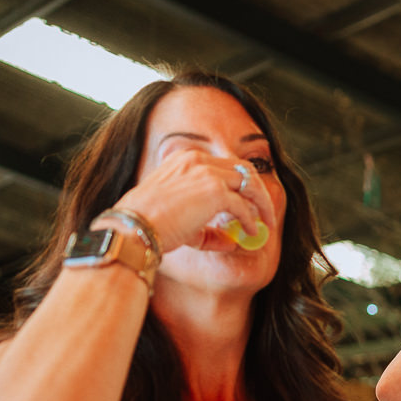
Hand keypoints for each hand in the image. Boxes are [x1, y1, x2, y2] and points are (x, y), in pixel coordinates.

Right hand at [115, 149, 274, 253]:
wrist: (133, 227)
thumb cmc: (148, 224)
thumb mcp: (179, 217)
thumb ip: (206, 227)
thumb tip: (230, 241)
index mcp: (186, 158)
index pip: (225, 164)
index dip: (241, 183)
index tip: (249, 201)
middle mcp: (198, 160)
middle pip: (244, 169)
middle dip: (258, 190)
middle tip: (265, 211)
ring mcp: (207, 173)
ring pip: (250, 183)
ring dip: (262, 203)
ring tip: (266, 222)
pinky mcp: (215, 191)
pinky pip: (243, 205)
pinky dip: (251, 219)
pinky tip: (252, 231)